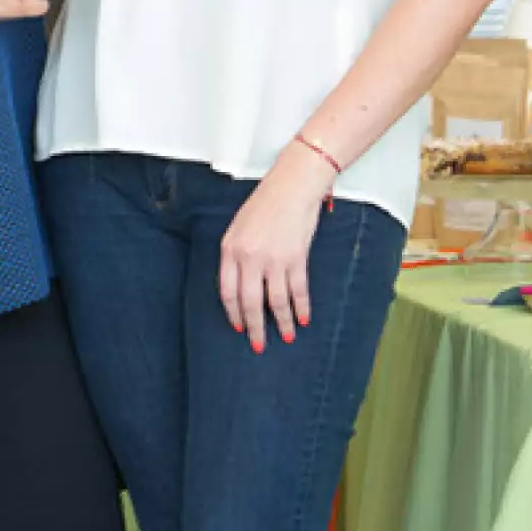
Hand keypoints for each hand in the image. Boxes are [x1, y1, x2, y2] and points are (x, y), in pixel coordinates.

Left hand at [218, 143, 335, 351]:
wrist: (292, 185)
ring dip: (282, 323)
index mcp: (230, 250)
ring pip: (276, 302)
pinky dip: (301, 308)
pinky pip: (298, 291)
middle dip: (255, 328)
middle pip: (250, 303)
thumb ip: (236, 255)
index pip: (227, 292)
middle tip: (259, 346)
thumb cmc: (265, 203)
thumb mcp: (239, 227)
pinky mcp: (296, 258)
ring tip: (286, 337)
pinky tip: (304, 319)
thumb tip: (241, 284)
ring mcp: (273, 260)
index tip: (238, 327)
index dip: (234, 313)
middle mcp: (249, 258)